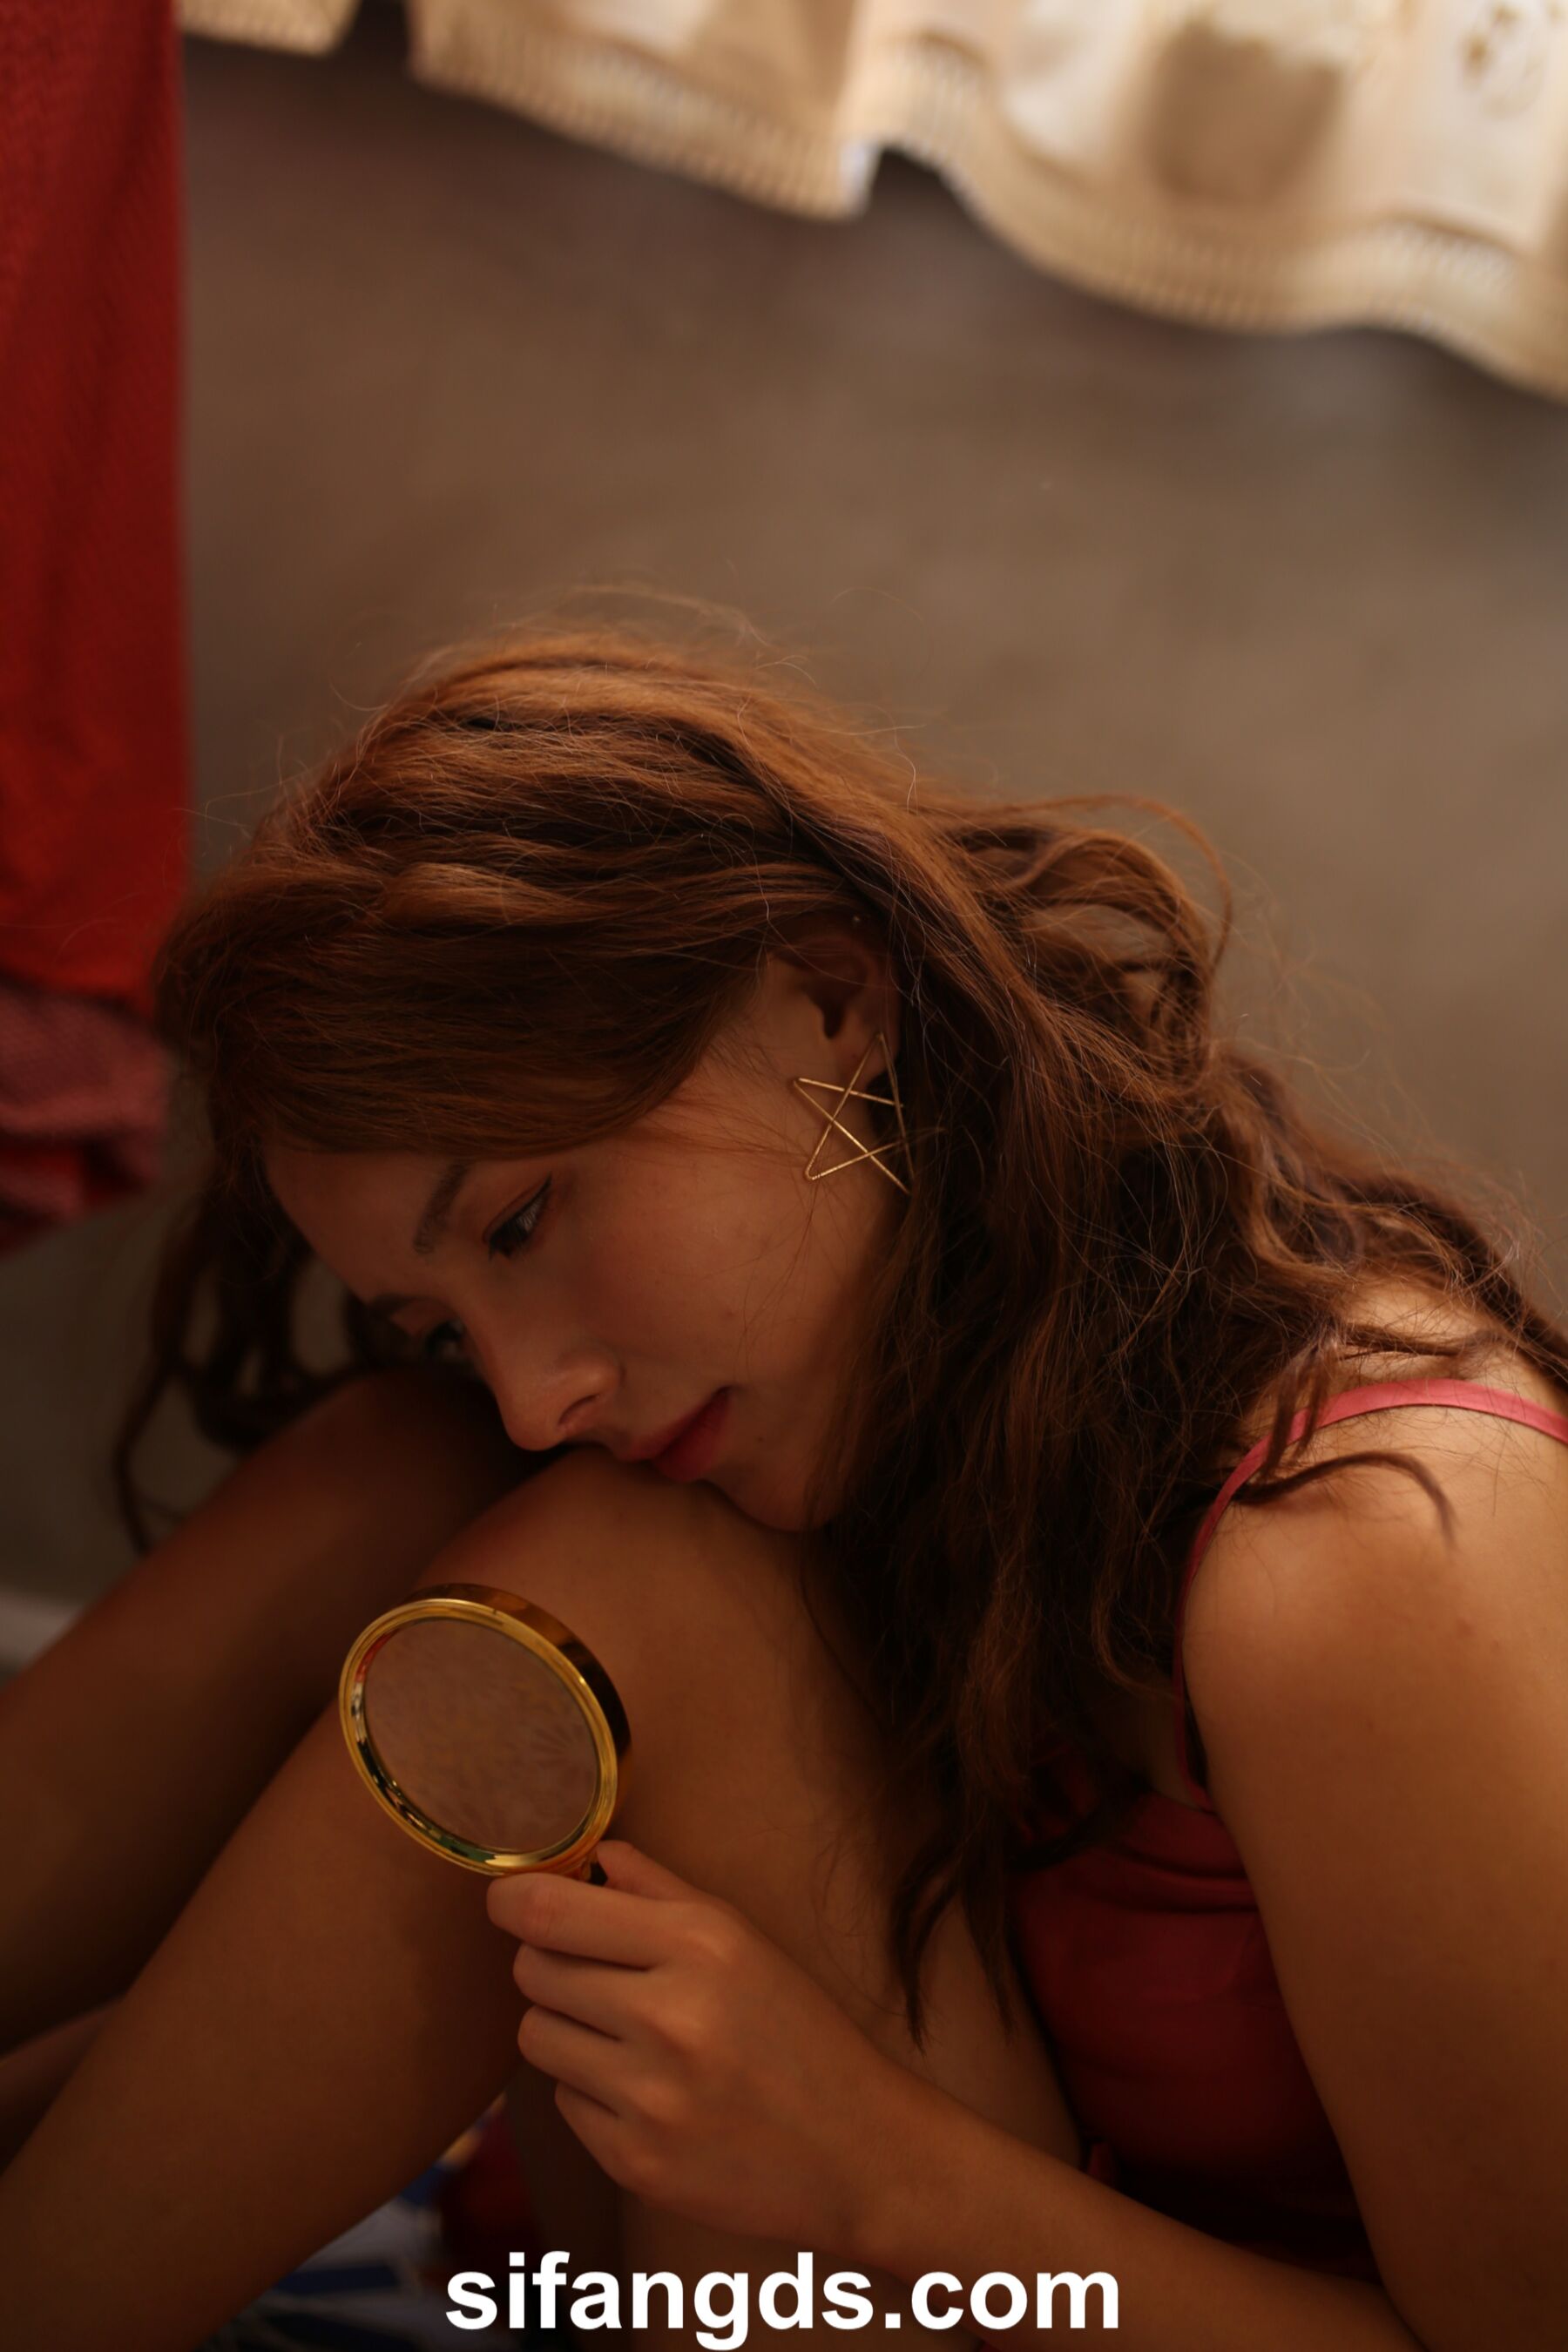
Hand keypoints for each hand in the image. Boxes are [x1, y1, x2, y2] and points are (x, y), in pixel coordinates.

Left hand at [484, 1838, 916, 2252]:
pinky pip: (564, 2101)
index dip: (512, 1902)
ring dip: (566, 2028)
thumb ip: (660, 1889)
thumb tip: (592, 1853)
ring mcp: (649, 2096)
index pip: (551, 1912)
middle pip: (534, 1971)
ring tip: (626, 2035)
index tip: (508, 1902)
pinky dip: (592, 2091)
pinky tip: (648, 2092)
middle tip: (594, 1974)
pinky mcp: (635, 2161)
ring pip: (538, 2037)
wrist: (855, 2149)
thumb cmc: (798, 2031)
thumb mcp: (743, 1939)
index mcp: (699, 1945)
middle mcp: (669, 2017)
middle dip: (550, 1964)